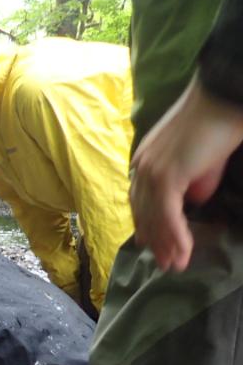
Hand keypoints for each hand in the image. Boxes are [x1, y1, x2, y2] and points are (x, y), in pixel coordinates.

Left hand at [130, 74, 242, 271]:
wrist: (223, 100)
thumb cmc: (217, 124)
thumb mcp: (200, 160)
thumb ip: (191, 180)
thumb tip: (192, 200)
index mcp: (144, 162)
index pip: (141, 201)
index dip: (147, 224)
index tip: (152, 245)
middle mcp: (142, 168)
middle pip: (144, 213)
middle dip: (155, 240)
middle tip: (165, 263)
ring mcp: (151, 172)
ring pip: (155, 217)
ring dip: (167, 244)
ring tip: (176, 265)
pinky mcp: (166, 177)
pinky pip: (168, 214)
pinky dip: (176, 235)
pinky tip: (183, 251)